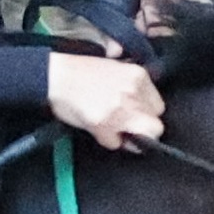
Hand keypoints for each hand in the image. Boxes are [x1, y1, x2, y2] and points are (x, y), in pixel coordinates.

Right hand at [45, 52, 168, 148]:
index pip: (158, 106)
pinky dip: (106, 139)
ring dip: (128, 137)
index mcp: (138, 76)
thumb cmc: (80, 72)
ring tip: (111, 128)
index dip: (145, 113)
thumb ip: (133, 87)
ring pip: (142, 138)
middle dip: (142, 128)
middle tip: (125, 126)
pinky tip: (96, 127)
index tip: (134, 114)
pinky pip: (115, 143)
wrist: (56, 77)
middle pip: (155, 125)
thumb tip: (141, 108)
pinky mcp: (105, 124)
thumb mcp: (116, 69)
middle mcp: (134, 93)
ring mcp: (121, 110)